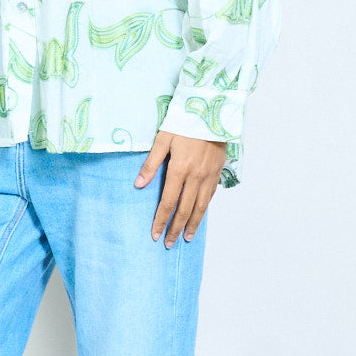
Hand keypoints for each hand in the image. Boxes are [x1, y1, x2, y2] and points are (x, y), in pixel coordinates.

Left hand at [135, 130, 225, 246]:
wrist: (211, 112)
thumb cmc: (184, 122)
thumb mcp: (163, 138)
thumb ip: (151, 163)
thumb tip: (138, 185)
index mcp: (180, 169)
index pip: (169, 202)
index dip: (161, 220)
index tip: (155, 234)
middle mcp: (196, 176)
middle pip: (185, 210)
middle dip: (175, 228)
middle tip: (168, 243)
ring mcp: (208, 176)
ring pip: (201, 207)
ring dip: (193, 224)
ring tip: (186, 238)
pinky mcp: (217, 172)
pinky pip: (210, 196)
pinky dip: (204, 210)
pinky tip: (199, 216)